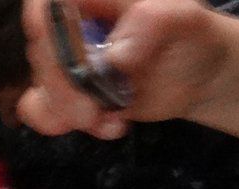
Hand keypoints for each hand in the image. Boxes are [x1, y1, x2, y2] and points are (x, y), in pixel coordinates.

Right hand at [16, 0, 238, 138]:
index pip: (46, 7)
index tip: (74, 59)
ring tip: (112, 122)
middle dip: (63, 88)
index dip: (46, 29)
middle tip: (93, 111)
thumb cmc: (190, 33)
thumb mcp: (183, 18)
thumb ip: (152, 24)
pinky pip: (42, 108)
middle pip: (41, 51)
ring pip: (41, 85)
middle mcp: (71, 23)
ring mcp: (68, 60)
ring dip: (69, 112)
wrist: (198, 72)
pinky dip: (62, 122)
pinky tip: (105, 126)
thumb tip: (115, 58)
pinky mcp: (70, 92)